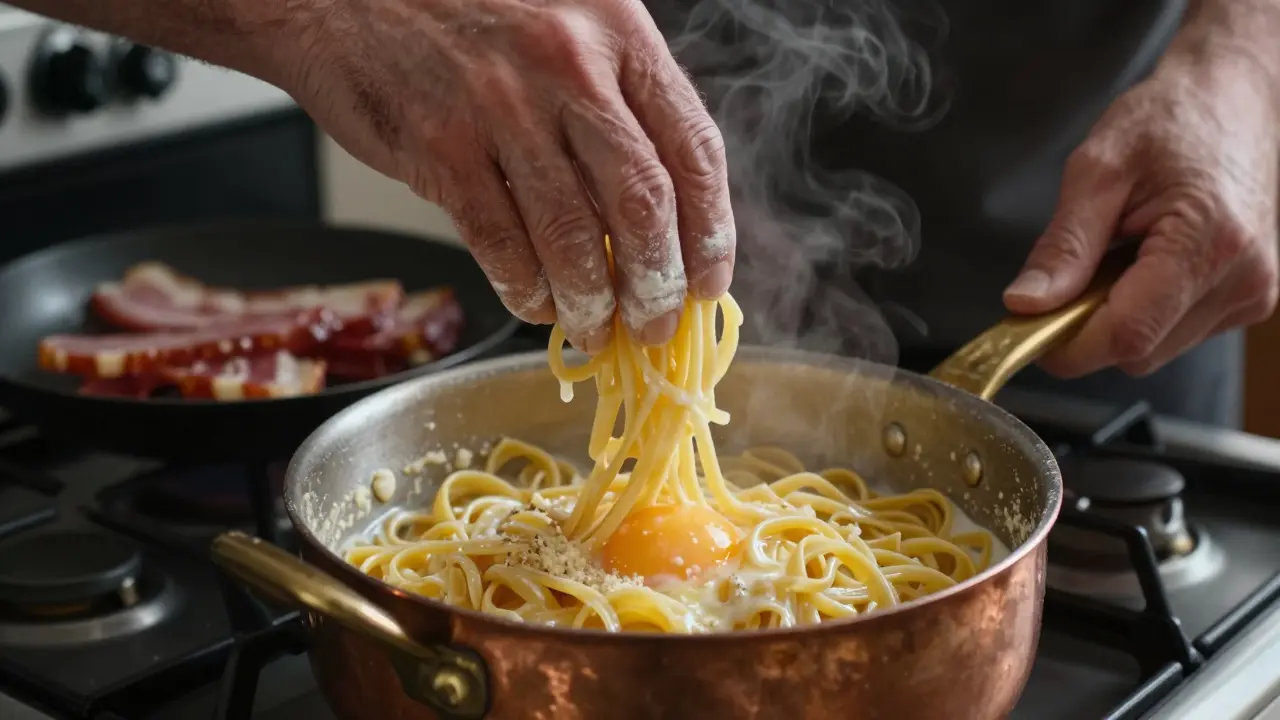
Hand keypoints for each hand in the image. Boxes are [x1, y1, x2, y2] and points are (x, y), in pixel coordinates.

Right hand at [276, 0, 733, 349]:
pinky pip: (499, 243)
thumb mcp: (568, 16)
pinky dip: (525, 289)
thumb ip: (617, 96)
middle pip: (643, 204)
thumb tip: (658, 213)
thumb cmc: (465, 3)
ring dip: (592, 303)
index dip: (712, 233)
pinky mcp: (440, 147)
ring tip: (596, 329)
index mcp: (617, 31)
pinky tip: (536, 303)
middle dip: (659, 285)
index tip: (710, 281)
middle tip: (657, 324)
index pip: (694, 149)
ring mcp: (502, 108)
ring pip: (572, 236)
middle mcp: (569, 66)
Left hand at [1002, 46, 1278, 377]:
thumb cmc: (1170, 120)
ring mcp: (1252, 294)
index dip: (1066, 344)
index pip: (1126, 335)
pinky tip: (1144, 262)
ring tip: (1117, 254)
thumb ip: (1062, 246)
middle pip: (1138, 350)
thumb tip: (1025, 304)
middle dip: (1087, 325)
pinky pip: (1176, 333)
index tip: (1024, 326)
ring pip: (1155, 349)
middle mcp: (1242, 280)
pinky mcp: (1250, 299)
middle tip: (1070, 272)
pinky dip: (1144, 309)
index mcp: (1208, 243)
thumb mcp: (1097, 170)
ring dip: (1117, 317)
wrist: (1233, 98)